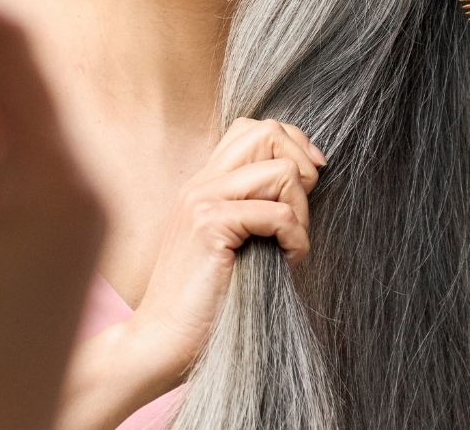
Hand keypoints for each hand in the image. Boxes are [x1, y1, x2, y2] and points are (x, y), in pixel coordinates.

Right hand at [126, 117, 325, 386]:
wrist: (160, 340)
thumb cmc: (203, 303)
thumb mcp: (232, 245)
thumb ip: (253, 211)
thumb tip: (306, 186)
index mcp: (203, 184)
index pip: (252, 129)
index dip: (291, 146)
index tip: (309, 185)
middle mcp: (199, 183)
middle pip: (266, 132)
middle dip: (301, 165)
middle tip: (301, 213)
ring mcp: (201, 201)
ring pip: (279, 171)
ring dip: (301, 210)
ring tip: (291, 245)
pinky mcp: (209, 227)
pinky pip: (277, 213)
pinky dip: (295, 237)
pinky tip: (288, 261)